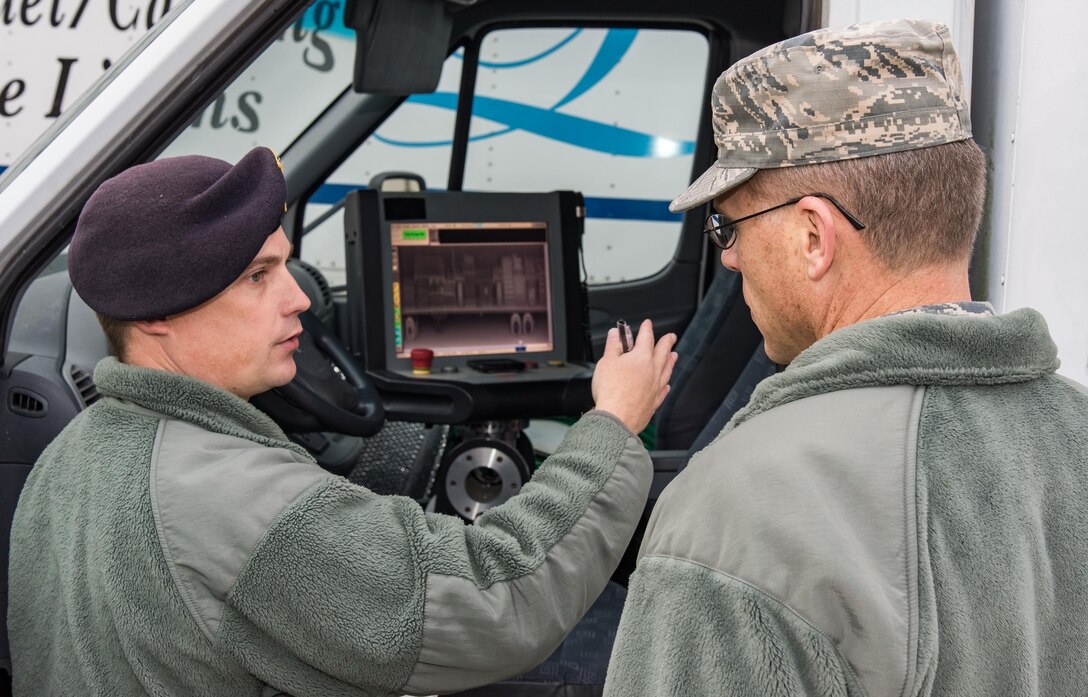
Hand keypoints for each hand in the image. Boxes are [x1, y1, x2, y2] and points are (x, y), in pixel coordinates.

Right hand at [592, 319, 677, 433]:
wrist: (617, 417)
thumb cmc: (611, 391)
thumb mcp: (606, 362)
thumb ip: (613, 346)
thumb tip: (615, 334)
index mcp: (641, 357)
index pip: (646, 338)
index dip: (647, 329)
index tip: (648, 324)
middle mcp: (653, 370)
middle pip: (663, 352)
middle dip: (667, 342)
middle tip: (671, 337)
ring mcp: (656, 387)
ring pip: (667, 370)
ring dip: (671, 361)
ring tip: (674, 356)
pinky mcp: (654, 402)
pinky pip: (664, 390)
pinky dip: (666, 385)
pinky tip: (667, 385)